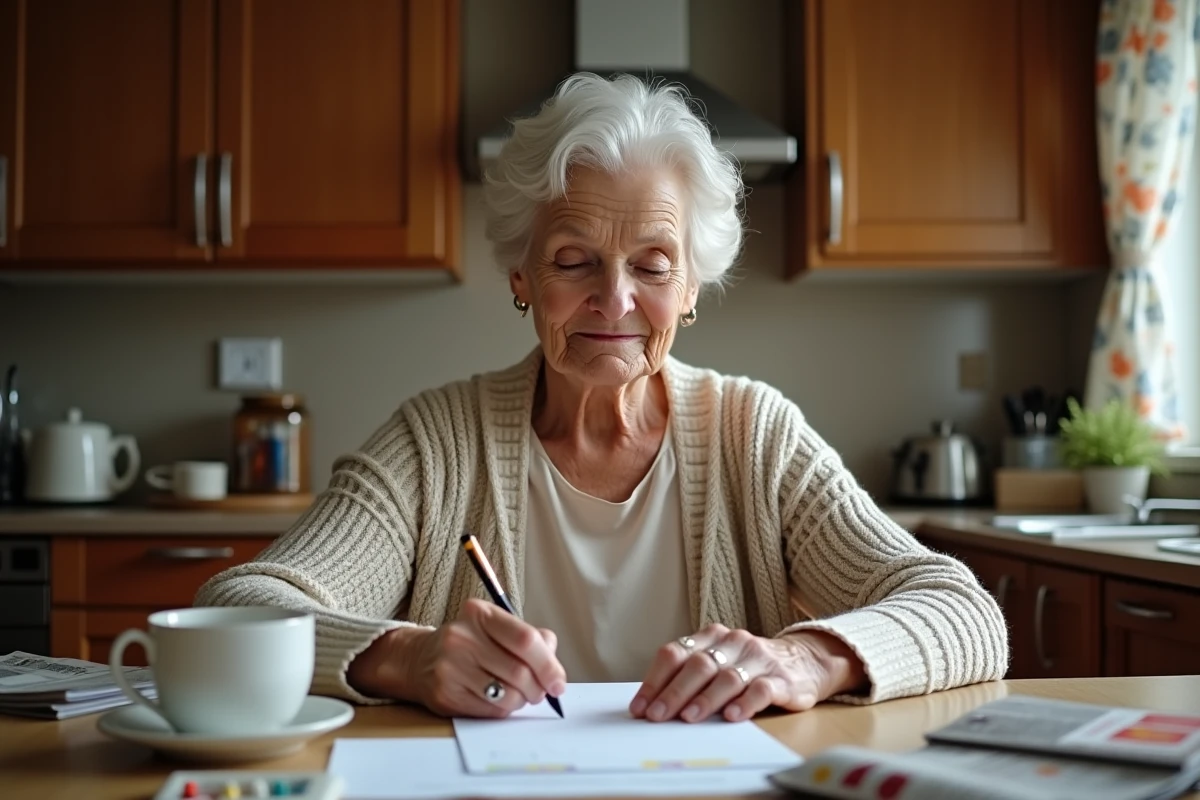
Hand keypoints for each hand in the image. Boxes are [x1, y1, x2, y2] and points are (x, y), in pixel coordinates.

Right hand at [348, 598, 566, 717]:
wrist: (419, 660)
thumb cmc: (469, 644)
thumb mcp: (497, 628)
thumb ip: (530, 637)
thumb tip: (553, 662)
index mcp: (480, 614)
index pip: (525, 639)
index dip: (549, 664)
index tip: (558, 681)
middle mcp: (462, 637)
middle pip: (519, 671)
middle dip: (539, 687)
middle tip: (542, 692)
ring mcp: (450, 667)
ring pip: (507, 694)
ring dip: (523, 700)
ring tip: (521, 694)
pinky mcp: (445, 694)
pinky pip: (490, 710)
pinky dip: (505, 709)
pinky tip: (501, 700)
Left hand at [629, 624, 865, 722]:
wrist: (806, 660)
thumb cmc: (750, 667)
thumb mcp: (719, 662)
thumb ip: (691, 676)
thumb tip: (653, 705)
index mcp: (711, 636)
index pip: (675, 653)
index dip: (655, 680)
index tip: (641, 706)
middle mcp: (733, 643)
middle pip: (698, 665)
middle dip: (675, 692)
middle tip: (658, 715)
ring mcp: (758, 659)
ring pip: (727, 677)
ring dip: (705, 699)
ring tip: (689, 718)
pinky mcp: (782, 679)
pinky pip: (761, 689)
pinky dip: (744, 702)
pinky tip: (731, 716)